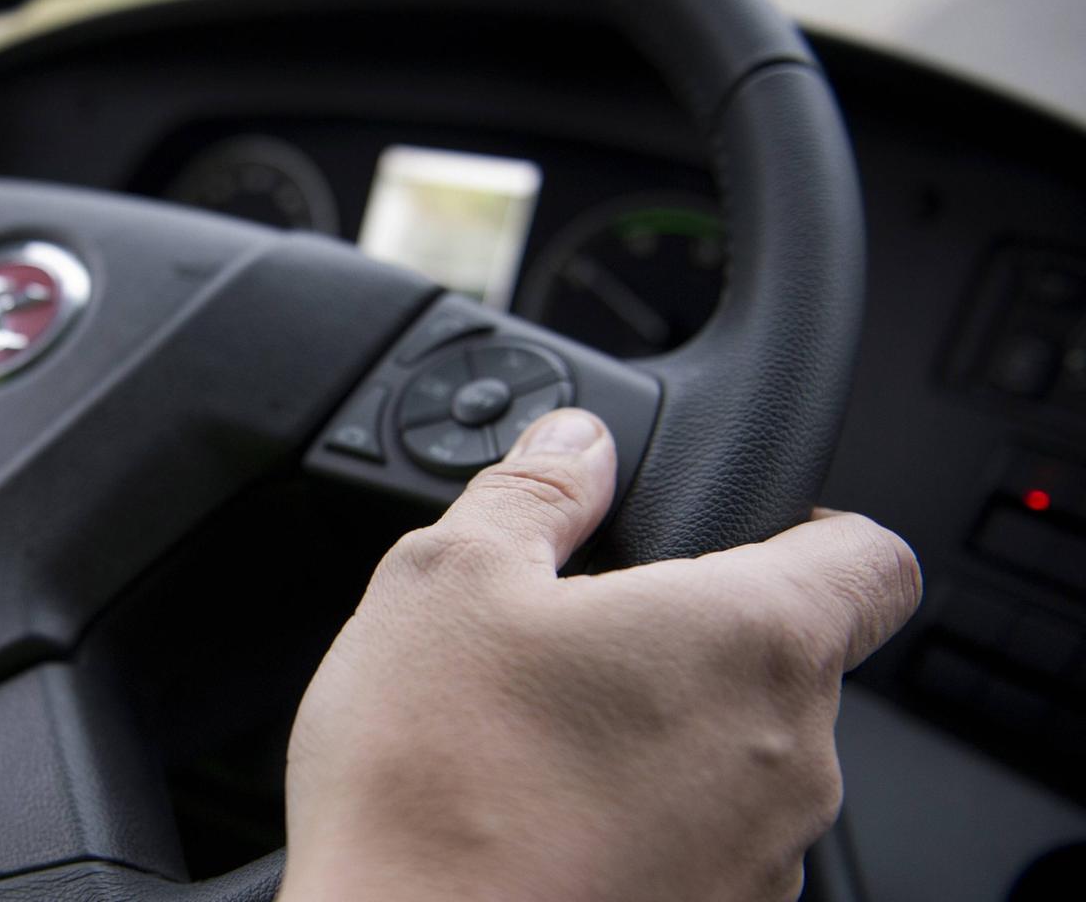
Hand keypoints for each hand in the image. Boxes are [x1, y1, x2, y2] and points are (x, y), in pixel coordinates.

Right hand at [279, 409, 920, 901]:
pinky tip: (535, 816)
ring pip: (740, 762)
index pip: (875, 558)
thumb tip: (577, 445)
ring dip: (665, 736)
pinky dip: (644, 820)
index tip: (746, 533)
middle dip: (691, 640)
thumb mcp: (446, 579)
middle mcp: (793, 761)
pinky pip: (703, 845)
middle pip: (789, 664)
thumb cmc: (430, 783)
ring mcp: (762, 862)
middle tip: (571, 642)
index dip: (816, 527)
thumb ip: (533, 489)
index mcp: (754, 641)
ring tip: (534, 739)